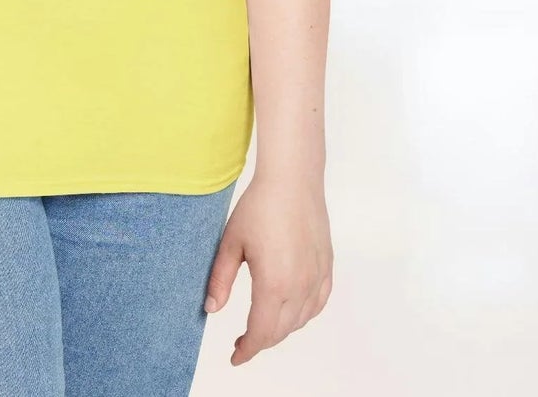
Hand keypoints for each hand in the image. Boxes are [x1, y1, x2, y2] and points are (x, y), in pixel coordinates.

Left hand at [203, 169, 332, 364]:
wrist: (292, 180)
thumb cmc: (259, 207)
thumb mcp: (231, 242)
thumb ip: (220, 279)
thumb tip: (211, 309)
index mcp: (274, 284)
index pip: (261, 332)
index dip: (247, 350)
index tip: (235, 357)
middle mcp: (299, 286)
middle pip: (280, 331)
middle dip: (260, 342)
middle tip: (242, 342)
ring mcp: (316, 278)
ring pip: (300, 320)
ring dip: (280, 329)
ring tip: (261, 326)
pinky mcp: (326, 268)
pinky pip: (317, 304)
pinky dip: (303, 315)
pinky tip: (291, 311)